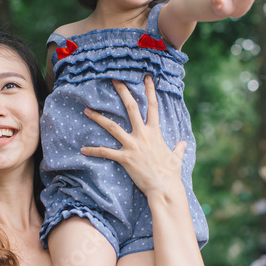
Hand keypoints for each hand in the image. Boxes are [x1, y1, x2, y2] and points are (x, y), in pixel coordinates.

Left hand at [81, 76, 185, 197]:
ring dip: (98, 117)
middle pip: (131, 108)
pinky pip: (105, 152)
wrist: (165, 187)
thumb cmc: (171, 174)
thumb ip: (178, 149)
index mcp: (155, 132)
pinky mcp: (125, 158)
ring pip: (112, 126)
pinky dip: (93, 151)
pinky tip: (83, 149)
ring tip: (86, 110)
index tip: (146, 77)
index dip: (150, 90)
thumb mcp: (177, 158)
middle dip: (122, 92)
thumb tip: (183, 144)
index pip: (153, 106)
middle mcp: (143, 134)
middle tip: (113, 79)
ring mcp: (133, 145)